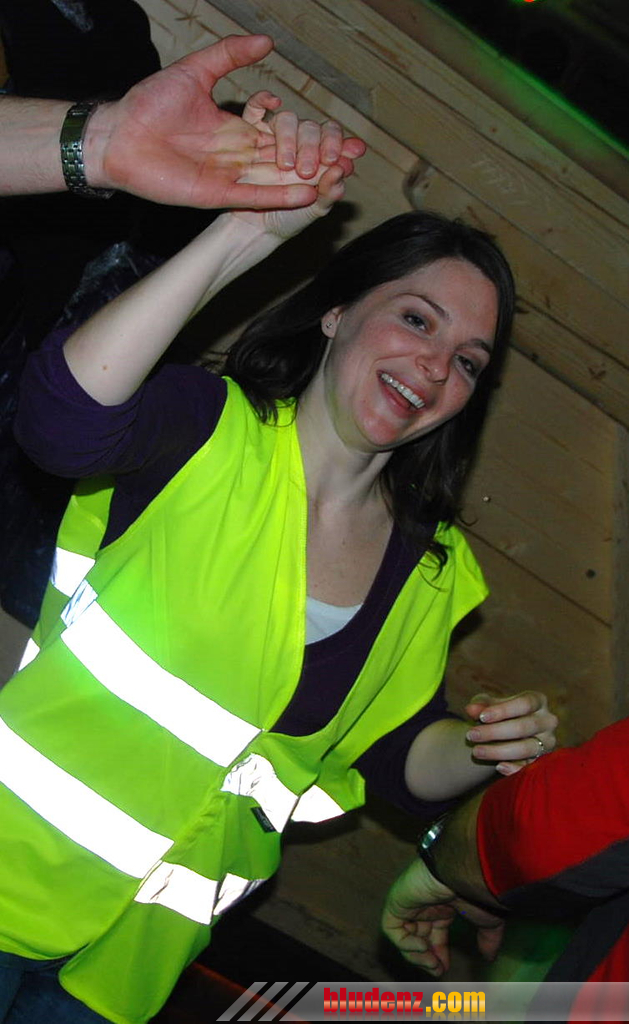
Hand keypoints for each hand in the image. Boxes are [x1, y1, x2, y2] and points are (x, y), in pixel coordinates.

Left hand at [84, 34, 333, 208]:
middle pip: (289, 159)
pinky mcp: (218, 195)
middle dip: (321, 159)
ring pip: (278, 180)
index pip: (284, 133)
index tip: (343, 136)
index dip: (313, 135)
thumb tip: (266, 41)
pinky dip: (281, 197)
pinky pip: (255, 197)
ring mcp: (230, 177)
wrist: (119, 134)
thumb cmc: (149, 104)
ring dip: (310, 179)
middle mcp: (238, 156)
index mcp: (237, 128)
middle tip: (352, 157)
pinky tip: (309, 193)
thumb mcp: (196, 71)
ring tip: (342, 177)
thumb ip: (230, 55)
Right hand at [230, 91, 364, 238]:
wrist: (256, 229)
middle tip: (306, 171)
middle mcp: (300, 143)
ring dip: (289, 139)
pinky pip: (254, 109)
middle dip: (311, 147)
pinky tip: (272, 104)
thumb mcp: (314, 211)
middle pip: (309, 127)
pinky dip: (261, 101)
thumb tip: (340, 170)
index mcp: (320, 156)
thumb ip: (330, 193)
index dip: (335, 142)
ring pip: (286, 120)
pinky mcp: (250, 135)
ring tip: (286, 166)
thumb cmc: (290, 219)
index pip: (331, 136)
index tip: (335, 159)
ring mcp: (275, 138)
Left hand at [382, 859, 504, 975]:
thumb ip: (487, 940)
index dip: (439, 953)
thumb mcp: (487, 921)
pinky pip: (392, 928)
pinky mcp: (396, 902)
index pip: (435, 933)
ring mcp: (409, 902)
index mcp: (443, 905)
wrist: (461, 872)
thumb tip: (490, 957)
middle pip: (419, 937)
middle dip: (427, 958)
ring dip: (417, 955)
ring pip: (404, 936)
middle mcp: (424, 903)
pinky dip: (405, 943)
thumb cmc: (476, 892)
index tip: (445, 969)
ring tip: (432, 963)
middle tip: (437, 971)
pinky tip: (423, 946)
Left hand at [465, 691, 557, 775]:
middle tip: (471, 735)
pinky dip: (515, 768)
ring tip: (476, 751)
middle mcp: (548, 721)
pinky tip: (498, 767)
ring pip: (526, 748)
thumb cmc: (497, 714)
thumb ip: (480, 706)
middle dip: (495, 732)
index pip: (525, 703)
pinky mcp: (543, 761)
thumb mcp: (488, 706)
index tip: (482, 717)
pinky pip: (530, 767)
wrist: (505, 734)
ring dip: (499, 751)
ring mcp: (547, 742)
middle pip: (523, 727)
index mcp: (538, 701)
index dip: (503, 710)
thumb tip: (470, 709)